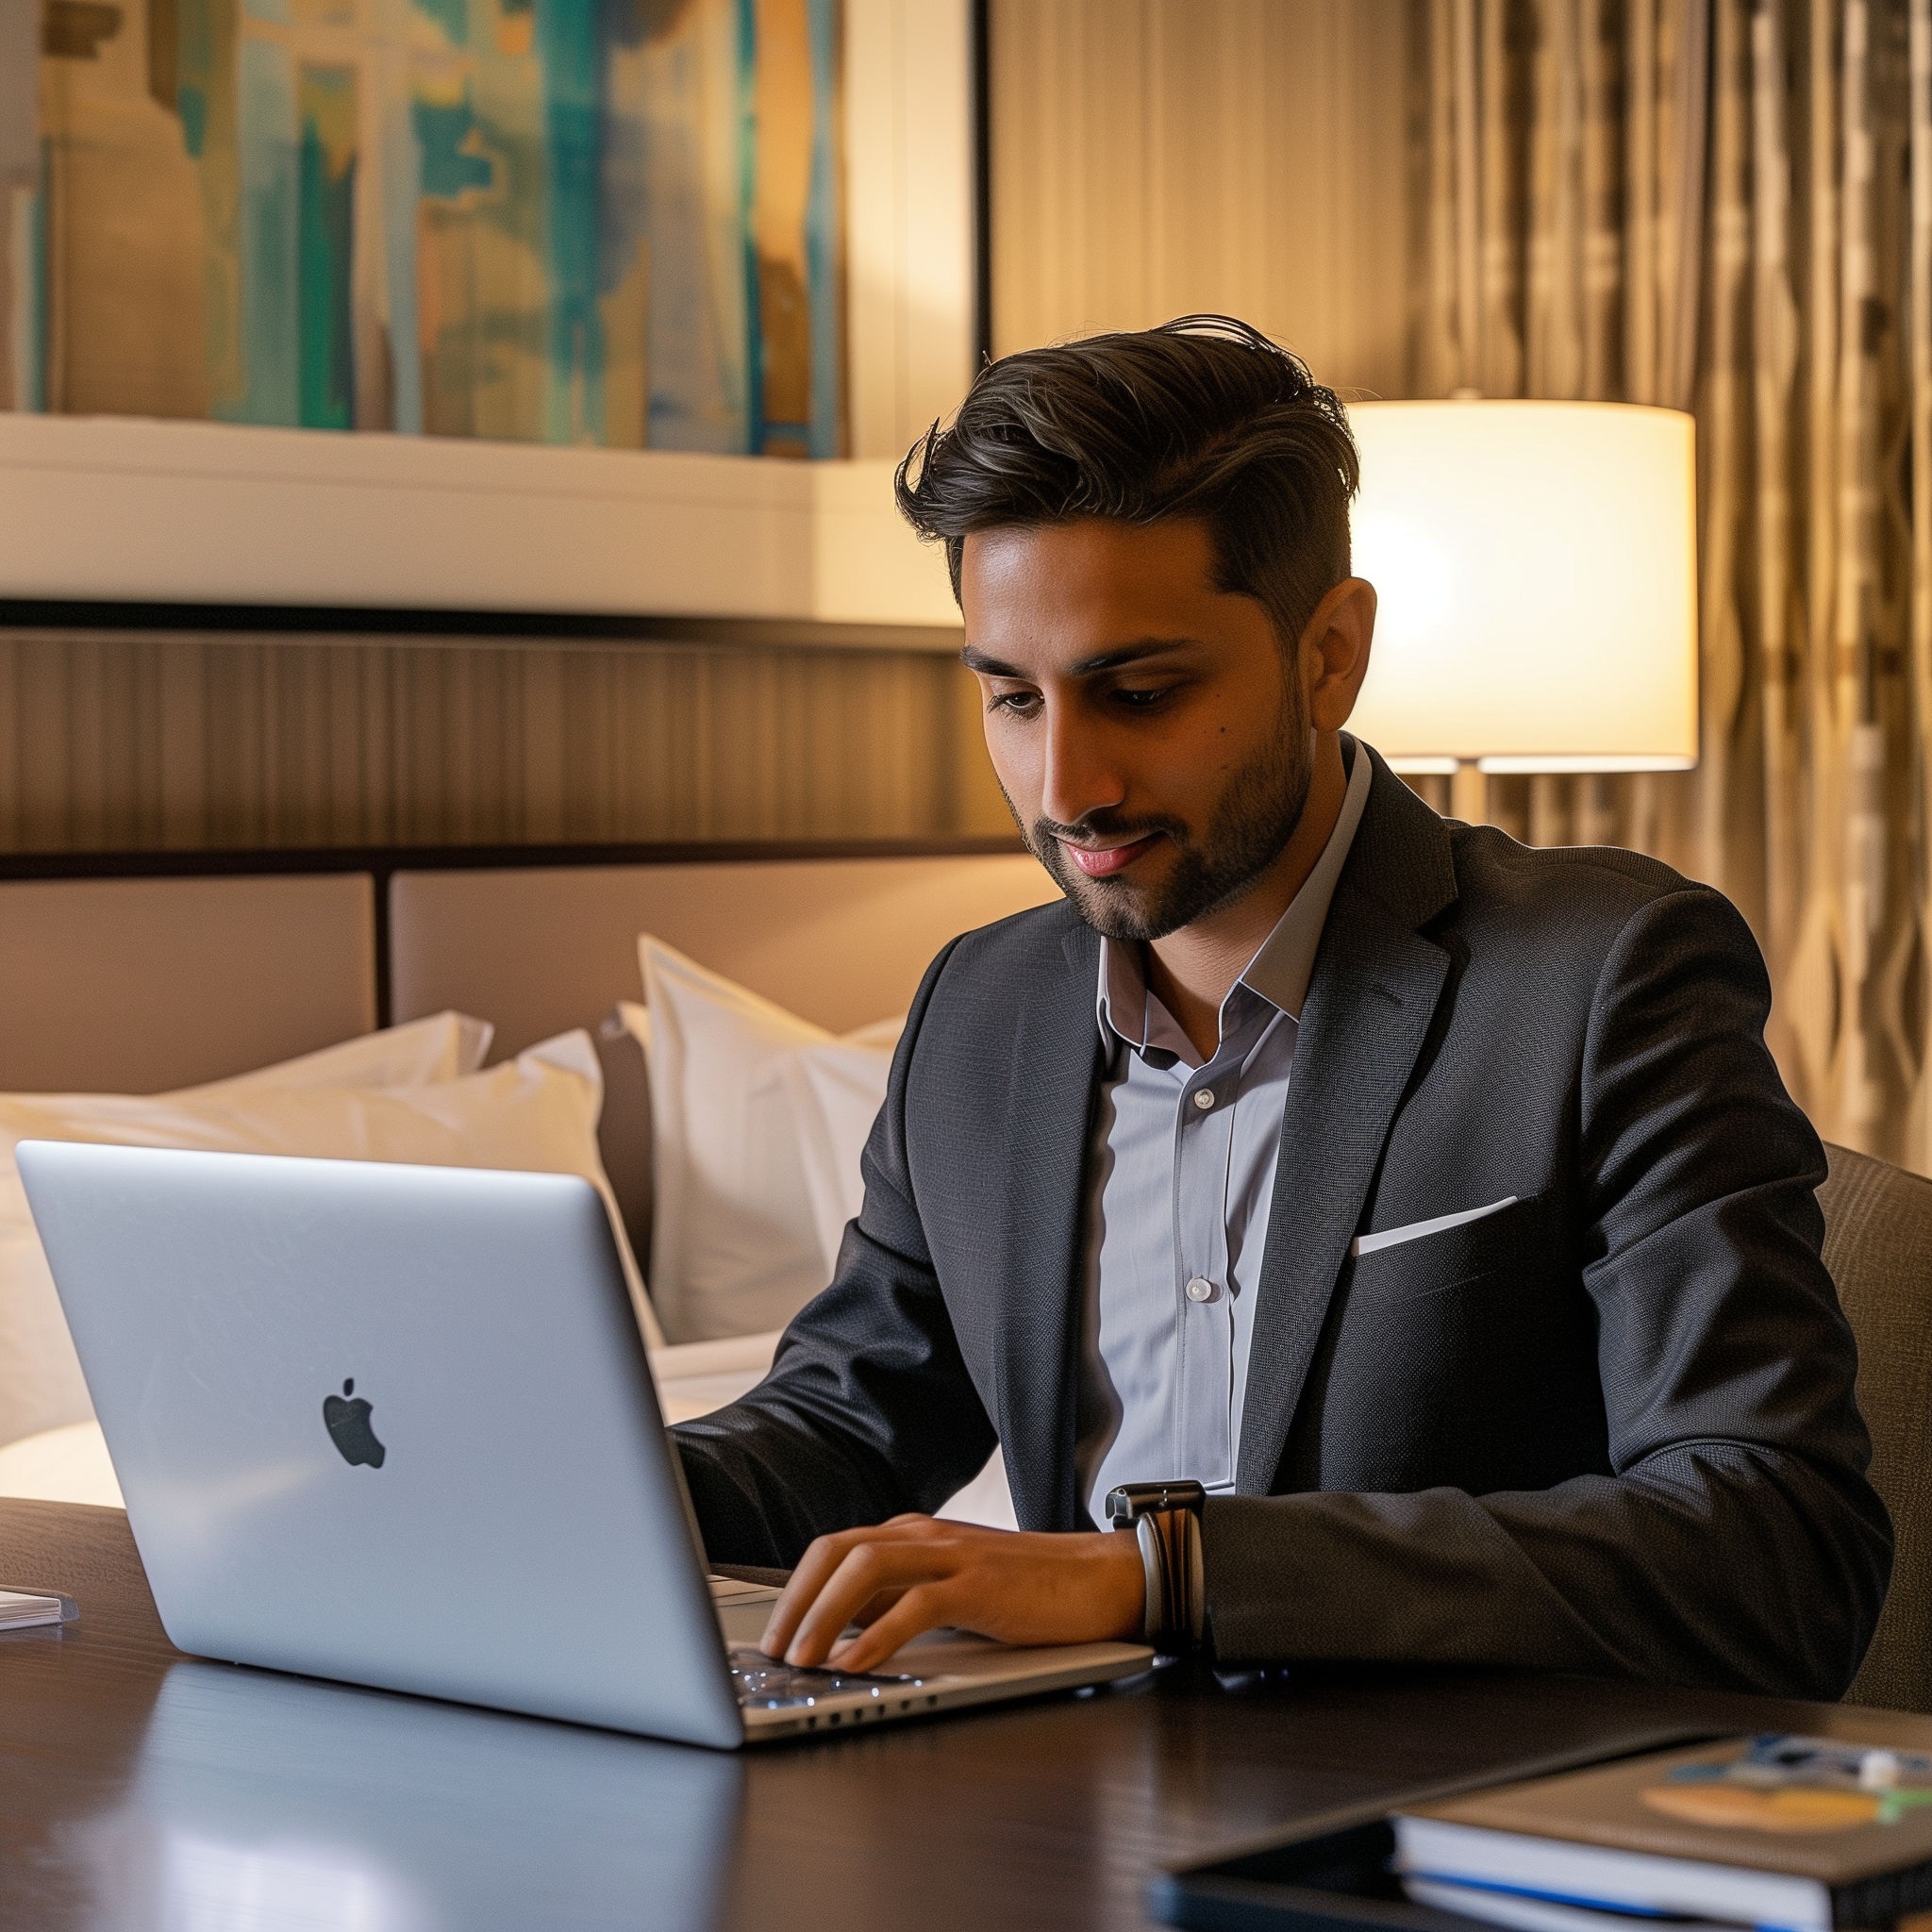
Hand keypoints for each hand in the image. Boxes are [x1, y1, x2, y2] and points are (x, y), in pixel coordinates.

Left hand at [759, 1515, 1146, 1672]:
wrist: (1100, 1579)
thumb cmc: (1026, 1592)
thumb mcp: (951, 1590)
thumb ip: (900, 1598)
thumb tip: (842, 1634)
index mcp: (913, 1534)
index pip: (833, 1549)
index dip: (793, 1590)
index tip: (770, 1634)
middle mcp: (924, 1534)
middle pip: (835, 1550)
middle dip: (794, 1600)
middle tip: (772, 1651)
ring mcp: (952, 1555)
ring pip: (864, 1567)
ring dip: (822, 1615)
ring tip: (802, 1659)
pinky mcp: (979, 1584)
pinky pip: (913, 1605)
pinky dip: (875, 1637)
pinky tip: (855, 1666)